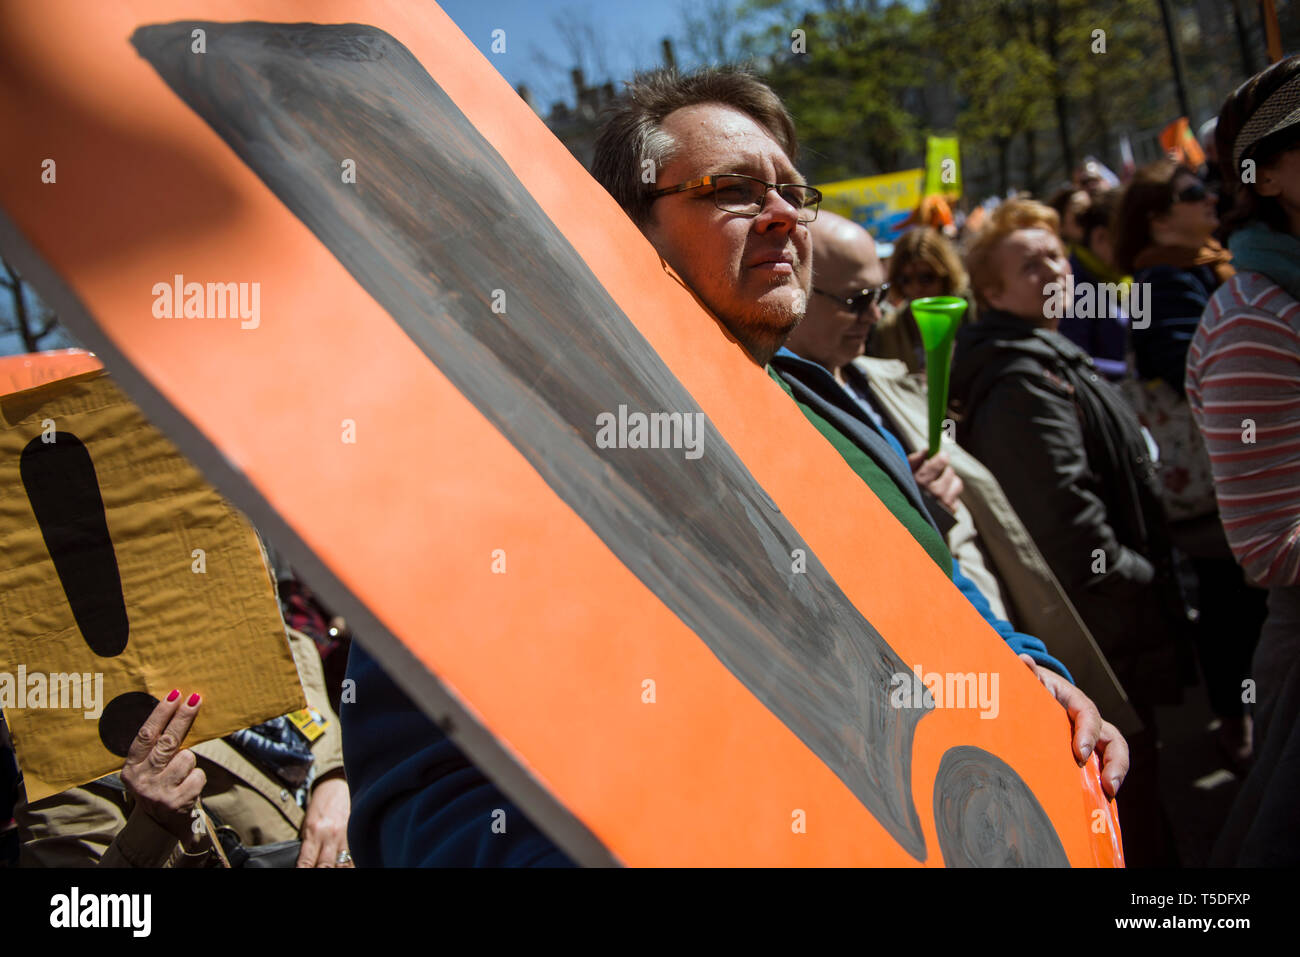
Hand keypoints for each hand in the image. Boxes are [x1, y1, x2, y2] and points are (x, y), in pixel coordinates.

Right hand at [121, 690, 205, 845]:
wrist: (160, 825)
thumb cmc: (157, 785)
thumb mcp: (147, 769)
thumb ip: (154, 747)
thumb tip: (177, 708)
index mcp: (131, 768)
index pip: (146, 735)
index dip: (160, 713)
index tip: (174, 695)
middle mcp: (142, 780)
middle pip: (168, 741)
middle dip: (183, 717)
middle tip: (195, 699)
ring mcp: (159, 791)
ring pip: (187, 758)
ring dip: (189, 761)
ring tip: (181, 773)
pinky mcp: (177, 802)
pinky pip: (198, 775)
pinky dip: (197, 777)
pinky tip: (187, 786)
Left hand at [297, 772, 351, 866]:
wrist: (338, 782)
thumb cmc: (321, 802)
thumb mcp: (308, 821)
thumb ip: (308, 842)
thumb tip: (305, 863)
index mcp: (313, 831)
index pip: (306, 862)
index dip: (303, 871)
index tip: (301, 875)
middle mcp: (330, 835)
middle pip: (325, 866)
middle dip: (321, 873)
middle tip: (318, 873)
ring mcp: (345, 835)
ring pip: (343, 864)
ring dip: (338, 870)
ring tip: (335, 871)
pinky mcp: (356, 833)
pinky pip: (354, 856)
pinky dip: (350, 865)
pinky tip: (348, 867)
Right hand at [907, 449, 962, 511]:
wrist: (904, 521)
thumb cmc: (904, 492)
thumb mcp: (904, 474)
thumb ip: (915, 460)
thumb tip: (927, 449)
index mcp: (920, 481)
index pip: (941, 462)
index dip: (942, 457)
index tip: (941, 455)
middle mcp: (933, 493)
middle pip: (950, 472)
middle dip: (944, 470)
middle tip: (937, 473)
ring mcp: (943, 504)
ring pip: (957, 483)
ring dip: (950, 482)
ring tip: (940, 486)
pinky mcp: (950, 512)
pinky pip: (957, 498)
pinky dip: (951, 496)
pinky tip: (940, 499)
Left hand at [1018, 654, 1128, 797]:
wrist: (1032, 692)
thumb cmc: (1030, 687)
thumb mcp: (1029, 681)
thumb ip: (1027, 675)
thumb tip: (1024, 661)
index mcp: (1075, 702)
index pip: (1089, 714)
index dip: (1087, 733)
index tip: (1080, 753)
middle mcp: (1089, 722)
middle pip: (1113, 740)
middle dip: (1115, 763)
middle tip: (1108, 785)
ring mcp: (1090, 740)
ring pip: (1112, 756)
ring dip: (1115, 775)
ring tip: (1109, 797)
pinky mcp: (1084, 756)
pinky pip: (1097, 771)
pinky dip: (1099, 786)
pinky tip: (1093, 806)